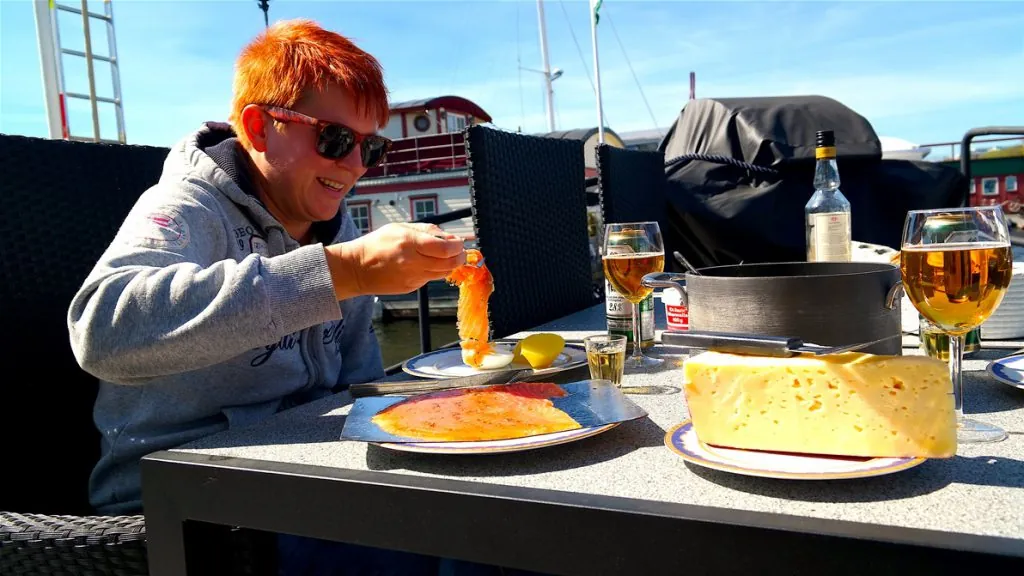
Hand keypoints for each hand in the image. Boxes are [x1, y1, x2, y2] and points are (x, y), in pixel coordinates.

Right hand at [325, 223, 467, 298]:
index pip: (446, 247)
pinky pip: (429, 279)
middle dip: (459, 256)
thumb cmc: (377, 244)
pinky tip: (425, 264)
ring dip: (449, 265)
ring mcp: (412, 277)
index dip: (458, 245)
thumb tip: (449, 235)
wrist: (356, 269)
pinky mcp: (410, 288)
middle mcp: (413, 262)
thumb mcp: (399, 227)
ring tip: (445, 257)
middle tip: (460, 251)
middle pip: (449, 263)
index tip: (459, 241)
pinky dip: (433, 271)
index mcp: (410, 243)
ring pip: (442, 273)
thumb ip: (426, 230)